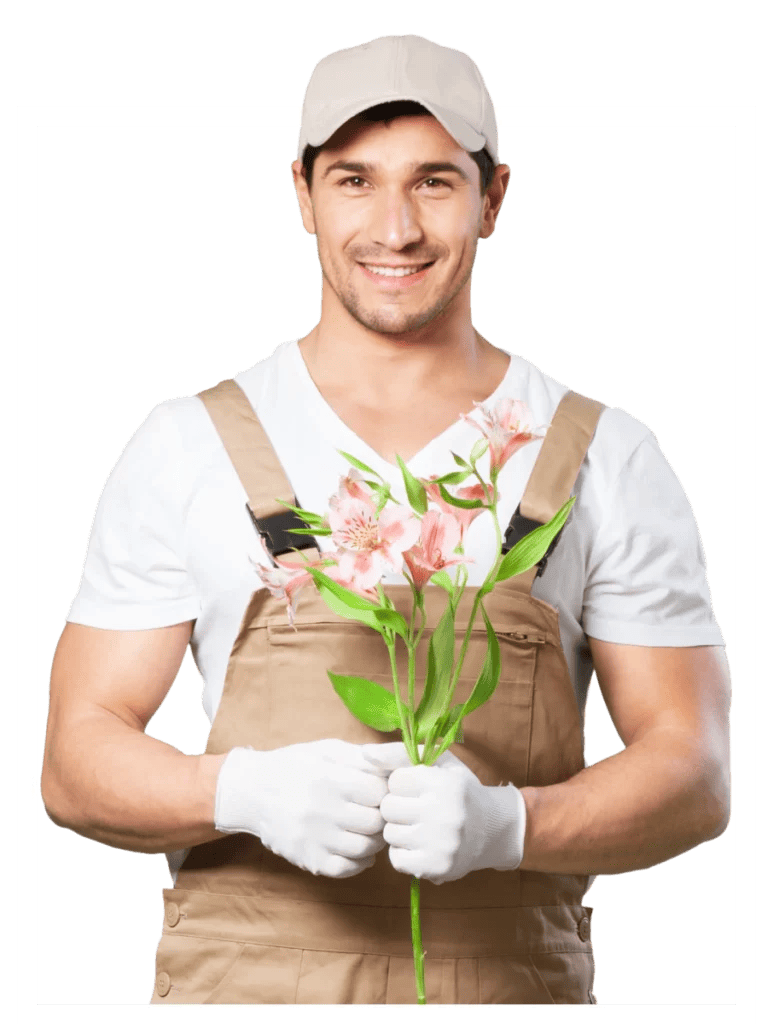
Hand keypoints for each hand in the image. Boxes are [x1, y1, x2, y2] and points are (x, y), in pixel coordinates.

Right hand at [214, 738, 389, 878]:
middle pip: (375, 822)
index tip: (382, 790)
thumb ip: (361, 758)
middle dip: (383, 816)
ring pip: (365, 848)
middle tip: (379, 812)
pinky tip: (356, 847)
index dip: (386, 791)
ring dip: (374, 840)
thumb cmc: (296, 765)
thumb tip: (397, 763)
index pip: (379, 792)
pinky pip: (346, 869)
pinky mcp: (308, 860)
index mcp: (330, 779)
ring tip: (369, 829)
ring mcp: (314, 839)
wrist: (252, 791)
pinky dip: (359, 861)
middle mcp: (322, 810)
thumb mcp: (327, 751)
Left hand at [362, 742, 526, 883]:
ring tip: (418, 826)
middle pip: (388, 807)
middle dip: (397, 806)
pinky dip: (403, 852)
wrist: (492, 830)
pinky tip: (419, 844)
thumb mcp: (438, 762)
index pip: (395, 780)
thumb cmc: (458, 790)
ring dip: (398, 829)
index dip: (403, 783)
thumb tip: (364, 753)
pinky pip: (396, 859)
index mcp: (444, 783)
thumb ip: (398, 753)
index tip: (418, 788)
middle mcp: (444, 813)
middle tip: (415, 808)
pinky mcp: (436, 867)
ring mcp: (441, 844)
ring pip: (389, 833)